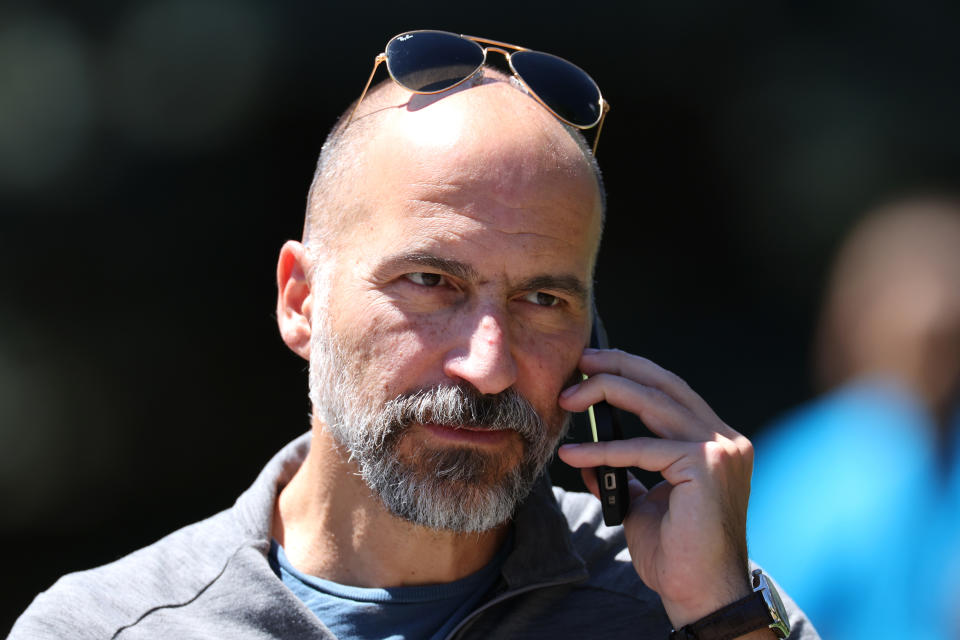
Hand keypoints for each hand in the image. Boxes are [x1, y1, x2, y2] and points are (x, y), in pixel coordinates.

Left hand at [557, 348, 754, 628]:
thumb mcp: (642, 504)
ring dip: (604, 393)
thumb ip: (623, 475)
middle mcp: (725, 439)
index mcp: (716, 442)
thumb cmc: (676, 554)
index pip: (671, 391)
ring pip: (653, 402)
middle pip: (665, 384)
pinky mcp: (705, 466)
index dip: (632, 371)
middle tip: (580, 362)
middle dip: (618, 366)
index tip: (594, 365)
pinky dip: (603, 449)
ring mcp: (719, 450)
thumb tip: (589, 459)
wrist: (700, 595)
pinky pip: (642, 448)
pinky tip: (573, 455)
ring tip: (567, 399)